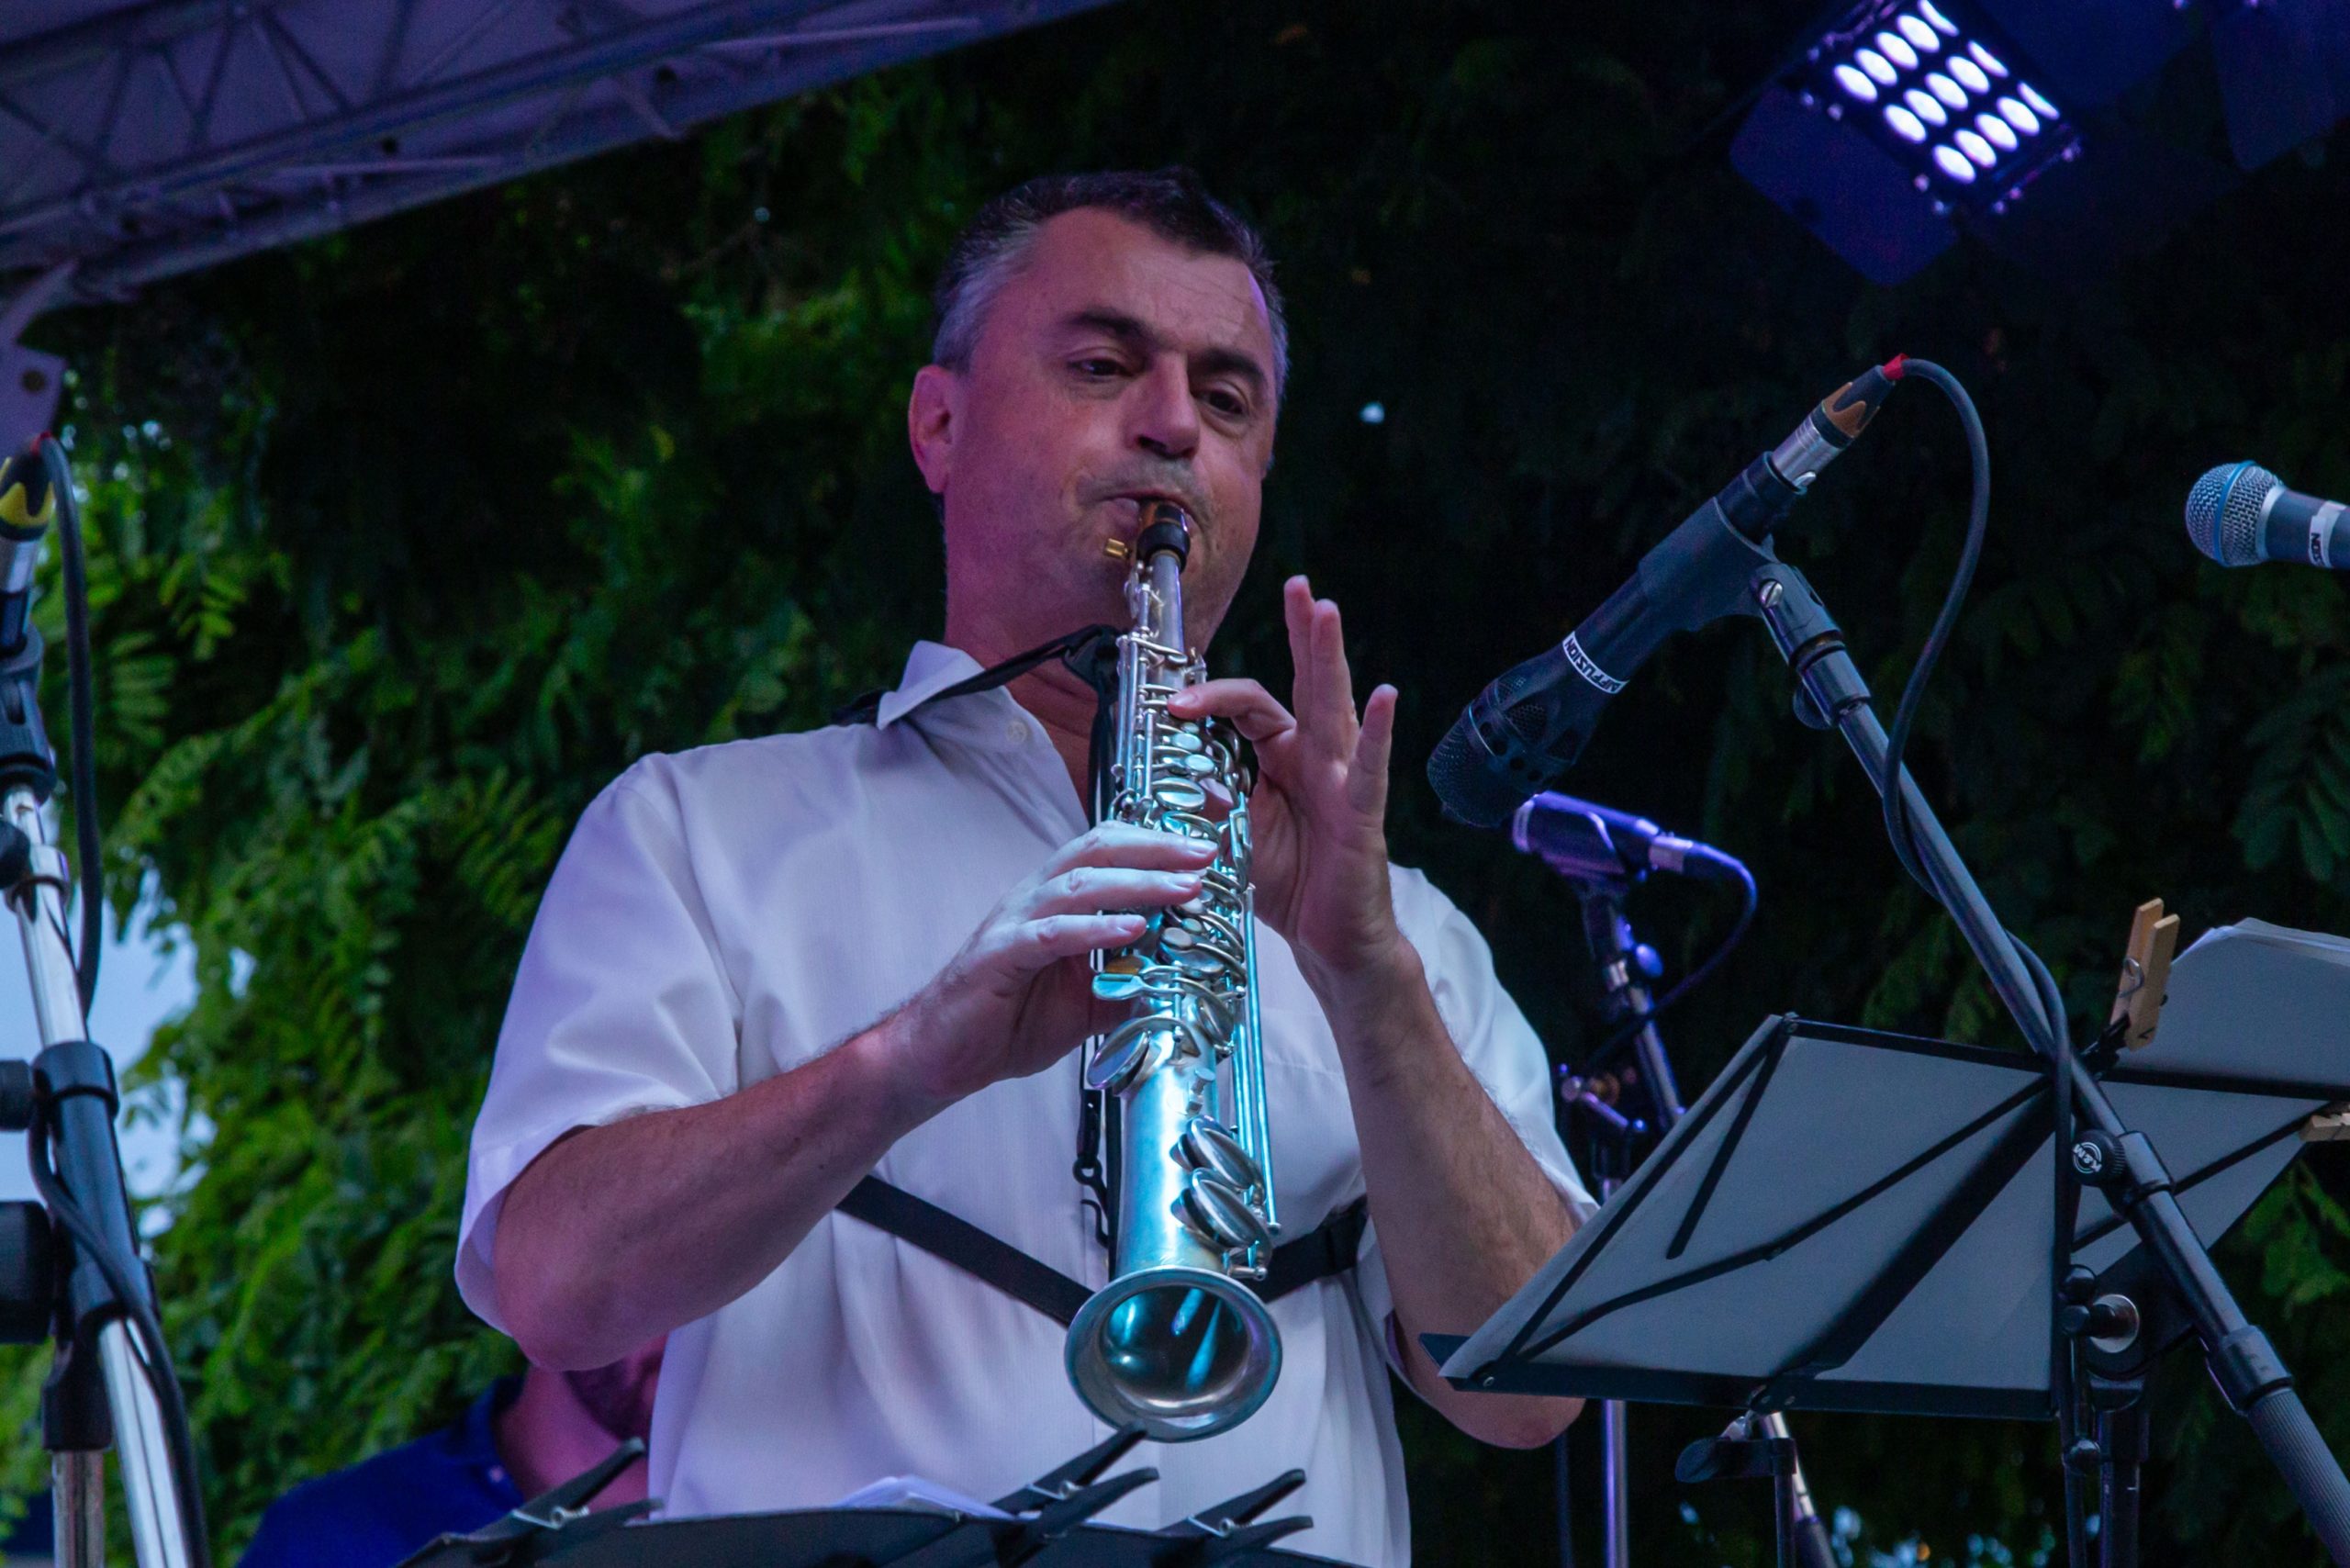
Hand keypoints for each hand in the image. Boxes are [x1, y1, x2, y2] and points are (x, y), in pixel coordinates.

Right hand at [885, 823, 1217, 1106]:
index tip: (1204, 851)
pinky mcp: (999, 955)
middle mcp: (1035, 900)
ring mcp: (1015, 923)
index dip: (1155, 845)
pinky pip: (1052, 933)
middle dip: (1156, 850)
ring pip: (1079, 885)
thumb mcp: (1087, 1006)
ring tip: (1184, 889)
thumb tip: (1181, 986)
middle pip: (1097, 851)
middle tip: (1205, 856)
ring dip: (1138, 884)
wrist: (943, 1058)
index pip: (1107, 851)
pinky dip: (1095, 928)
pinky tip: (1133, 929)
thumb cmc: (1007, 1024)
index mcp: (1055, 902)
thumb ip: (1128, 987)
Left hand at [1168, 576, 1405, 989]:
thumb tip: (1173, 774)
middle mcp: (1317, 758)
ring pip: (1336, 709)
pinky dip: (1380, 731)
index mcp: (1282, 757)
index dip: (1211, 698)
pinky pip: (1371, 767)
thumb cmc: (1287, 883)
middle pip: (1306, 683)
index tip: (1172, 703)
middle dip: (1301, 633)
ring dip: (1330, 658)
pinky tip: (1386, 695)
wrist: (1330, 941)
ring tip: (1327, 611)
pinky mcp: (1364, 813)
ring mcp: (1345, 780)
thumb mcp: (1232, 834)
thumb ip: (1207, 800)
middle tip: (1297, 584)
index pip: (1249, 707)